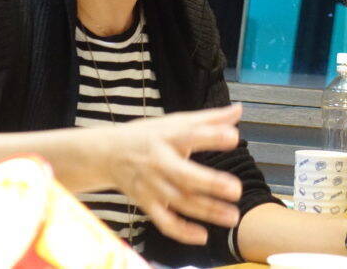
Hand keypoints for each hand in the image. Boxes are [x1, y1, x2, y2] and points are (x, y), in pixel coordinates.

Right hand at [101, 103, 243, 244]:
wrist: (107, 153)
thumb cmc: (149, 135)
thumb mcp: (176, 121)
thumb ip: (210, 119)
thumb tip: (238, 109)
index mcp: (168, 136)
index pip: (191, 134)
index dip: (212, 136)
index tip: (234, 137)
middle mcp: (159, 161)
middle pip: (184, 174)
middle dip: (210, 183)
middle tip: (236, 189)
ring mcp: (151, 184)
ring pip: (180, 200)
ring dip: (207, 211)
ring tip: (233, 217)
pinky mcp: (146, 203)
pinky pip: (164, 221)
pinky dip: (182, 231)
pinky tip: (203, 236)